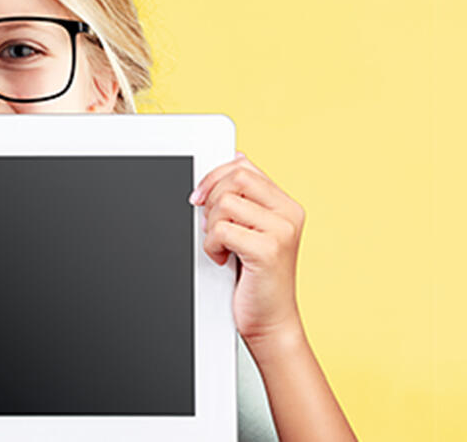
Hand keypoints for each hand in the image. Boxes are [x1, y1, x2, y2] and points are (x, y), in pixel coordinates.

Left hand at [189, 151, 305, 343]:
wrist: (270, 321)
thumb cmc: (255, 279)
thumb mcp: (250, 232)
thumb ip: (242, 202)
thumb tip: (226, 165)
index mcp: (285, 205)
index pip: (244, 167)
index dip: (214, 176)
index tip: (199, 195)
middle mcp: (288, 213)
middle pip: (235, 178)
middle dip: (211, 199)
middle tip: (208, 225)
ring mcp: (281, 231)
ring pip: (225, 203)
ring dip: (210, 227)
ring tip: (221, 246)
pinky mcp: (268, 250)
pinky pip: (222, 230)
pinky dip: (212, 246)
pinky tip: (223, 259)